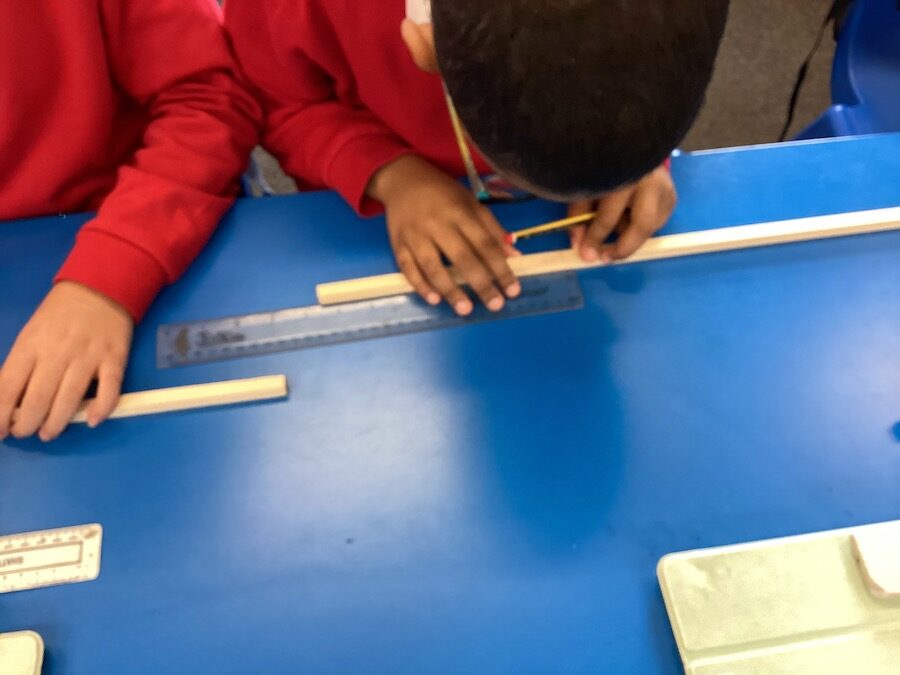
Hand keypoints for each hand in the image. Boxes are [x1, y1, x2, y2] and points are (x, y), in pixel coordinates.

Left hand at [0, 282, 132, 440]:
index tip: (1, 431)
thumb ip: (22, 366)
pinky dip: (101, 408)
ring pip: (69, 399)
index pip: (8, 388)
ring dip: (56, 423)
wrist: (100, 288)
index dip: (0, 415)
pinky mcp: (114, 359)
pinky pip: (109, 389)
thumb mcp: (31, 334)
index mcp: (31, 346)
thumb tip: (11, 402)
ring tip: (49, 433)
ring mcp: (88, 357)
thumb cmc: (59, 314)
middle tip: (26, 432)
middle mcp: (57, 353)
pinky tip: (92, 421)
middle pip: (37, 399)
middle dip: (27, 424)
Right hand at [368, 155, 520, 314]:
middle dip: (481, 283)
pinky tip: (434, 300)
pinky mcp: (398, 244)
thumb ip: (492, 229)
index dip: (500, 268)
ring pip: (433, 266)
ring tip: (465, 309)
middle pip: (462, 257)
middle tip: (496, 305)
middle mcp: (438, 224)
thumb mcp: (471, 203)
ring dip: (450, 289)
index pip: (485, 244)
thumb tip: (515, 255)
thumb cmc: (443, 194)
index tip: (513, 290)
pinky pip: (408, 269)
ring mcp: (415, 236)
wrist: (402, 179)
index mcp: (460, 212)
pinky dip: (420, 285)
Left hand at [569, 165, 675, 262]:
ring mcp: (665, 187)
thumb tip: (579, 245)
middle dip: (624, 246)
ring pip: (651, 226)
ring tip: (616, 226)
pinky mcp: (672, 195)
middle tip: (607, 256)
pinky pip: (657, 222)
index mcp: (623, 174)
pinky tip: (629, 215)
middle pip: (642, 224)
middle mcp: (649, 180)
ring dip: (631, 235)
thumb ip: (579, 214)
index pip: (609, 214)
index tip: (586, 254)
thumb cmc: (602, 167)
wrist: (629, 144)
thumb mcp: (585, 186)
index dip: (595, 237)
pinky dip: (640, 227)